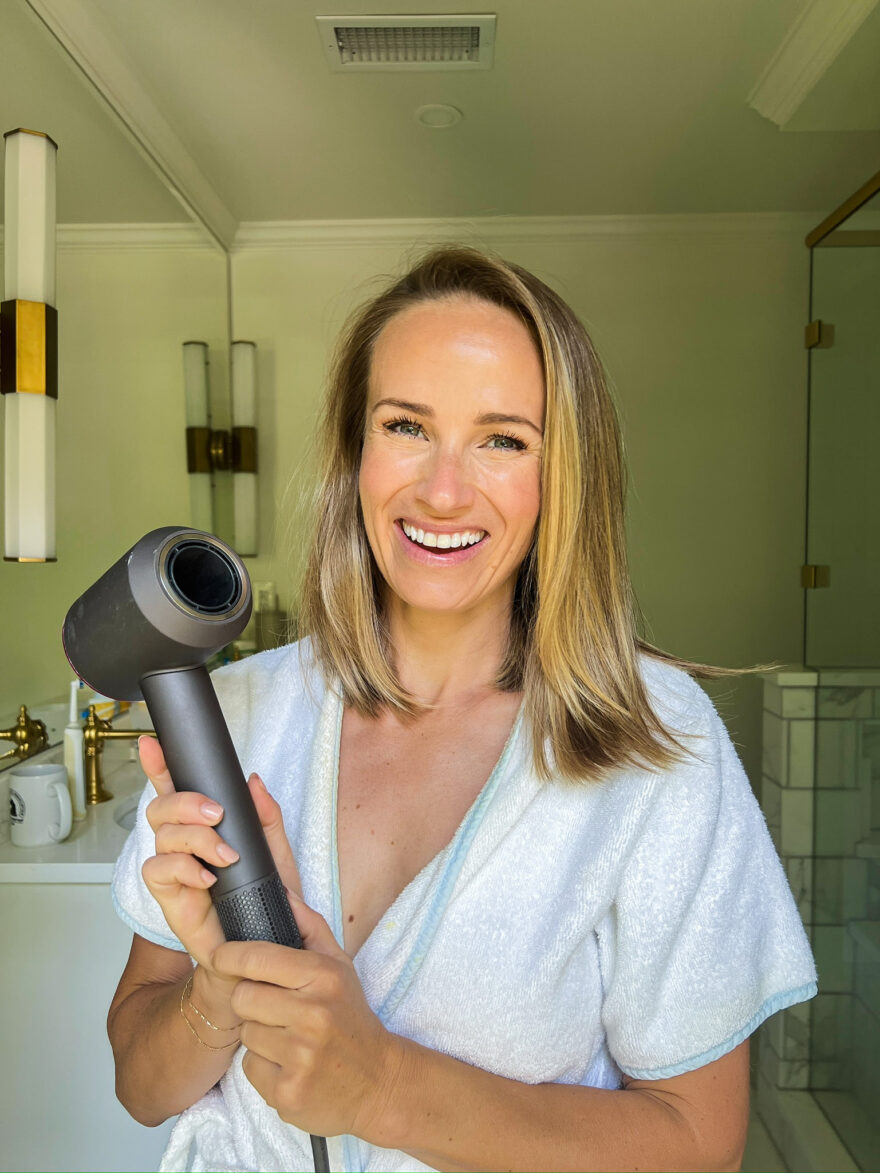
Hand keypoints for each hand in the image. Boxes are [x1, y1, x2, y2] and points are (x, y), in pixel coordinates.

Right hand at [140, 738, 300, 1000]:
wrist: (261, 950)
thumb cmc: (265, 901)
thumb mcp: (276, 852)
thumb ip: (266, 817)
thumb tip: (254, 781)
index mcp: (203, 828)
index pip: (176, 790)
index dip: (160, 766)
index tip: (152, 744)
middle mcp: (182, 845)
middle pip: (161, 807)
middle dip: (185, 802)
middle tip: (216, 813)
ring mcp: (173, 870)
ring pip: (161, 836)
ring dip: (194, 838)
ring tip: (224, 855)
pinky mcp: (169, 897)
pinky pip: (159, 871)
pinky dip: (184, 868)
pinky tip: (207, 878)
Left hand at [212, 889, 404, 1141]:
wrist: (378, 1080)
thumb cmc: (351, 1016)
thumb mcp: (339, 965)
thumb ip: (308, 925)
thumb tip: (279, 888)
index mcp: (323, 976)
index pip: (258, 958)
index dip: (231, 956)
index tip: (221, 956)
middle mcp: (313, 1014)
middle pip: (242, 997)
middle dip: (252, 1002)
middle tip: (276, 1008)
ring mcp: (301, 1056)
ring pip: (246, 1034)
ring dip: (260, 1036)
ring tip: (290, 1039)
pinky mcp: (288, 1092)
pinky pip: (250, 1069)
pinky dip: (265, 1068)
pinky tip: (291, 1065)